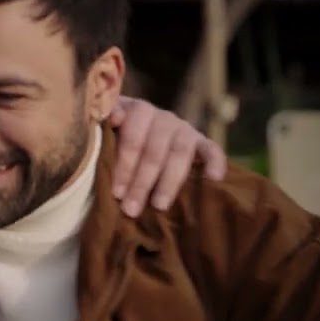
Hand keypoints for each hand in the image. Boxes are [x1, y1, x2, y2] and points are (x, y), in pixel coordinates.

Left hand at [108, 96, 226, 217]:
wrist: (140, 129)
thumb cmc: (115, 137)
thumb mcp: (106, 130)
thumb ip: (104, 127)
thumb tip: (113, 118)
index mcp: (138, 111)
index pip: (133, 138)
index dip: (125, 166)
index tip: (116, 193)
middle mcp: (163, 118)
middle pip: (154, 150)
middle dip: (141, 182)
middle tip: (130, 209)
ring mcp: (184, 129)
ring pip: (179, 153)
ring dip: (169, 182)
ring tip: (159, 206)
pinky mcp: (202, 141)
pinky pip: (212, 150)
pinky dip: (215, 163)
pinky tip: (213, 179)